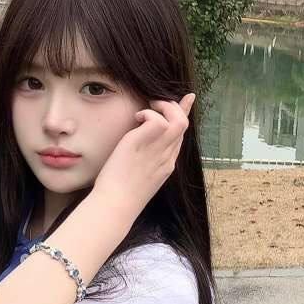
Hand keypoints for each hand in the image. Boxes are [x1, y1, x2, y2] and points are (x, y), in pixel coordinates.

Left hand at [93, 92, 195, 211]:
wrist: (115, 204)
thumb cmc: (120, 195)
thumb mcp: (140, 178)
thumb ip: (147, 161)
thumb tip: (140, 146)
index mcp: (167, 165)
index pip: (180, 136)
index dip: (183, 115)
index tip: (188, 99)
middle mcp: (167, 157)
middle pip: (184, 125)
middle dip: (175, 107)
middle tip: (157, 104)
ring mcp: (158, 151)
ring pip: (177, 120)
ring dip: (164, 107)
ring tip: (147, 110)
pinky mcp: (143, 143)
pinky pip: (157, 120)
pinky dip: (148, 113)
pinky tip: (137, 119)